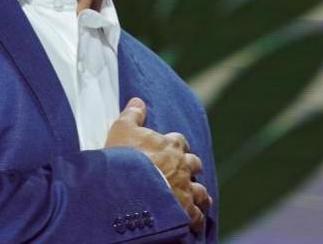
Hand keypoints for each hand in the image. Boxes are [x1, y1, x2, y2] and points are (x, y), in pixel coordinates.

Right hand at [105, 97, 212, 233]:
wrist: (132, 188)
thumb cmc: (125, 158)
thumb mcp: (122, 130)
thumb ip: (132, 115)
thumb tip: (138, 100)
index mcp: (170, 145)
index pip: (179, 140)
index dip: (176, 144)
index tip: (174, 147)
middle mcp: (182, 166)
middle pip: (194, 164)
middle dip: (191, 167)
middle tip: (186, 171)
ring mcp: (186, 189)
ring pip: (200, 190)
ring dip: (199, 193)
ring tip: (200, 197)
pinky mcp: (185, 210)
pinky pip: (197, 215)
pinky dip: (197, 217)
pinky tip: (196, 220)